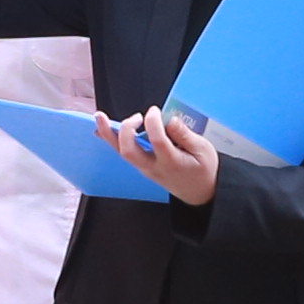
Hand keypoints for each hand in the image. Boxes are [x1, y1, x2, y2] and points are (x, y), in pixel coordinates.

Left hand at [102, 108, 220, 208]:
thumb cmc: (203, 170)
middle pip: (129, 151)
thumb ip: (185, 134)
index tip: (155, 111)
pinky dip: (111, 139)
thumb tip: (170, 120)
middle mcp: (154, 168)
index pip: (156, 141)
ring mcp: (145, 168)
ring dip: (109, 134)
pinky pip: (123, 153)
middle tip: (138, 117)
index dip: (153, 123)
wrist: (200, 192)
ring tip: (99, 116)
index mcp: (171, 163)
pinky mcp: (142, 166)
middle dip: (126, 130)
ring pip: (122, 152)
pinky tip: (100, 128)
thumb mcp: (203, 150)